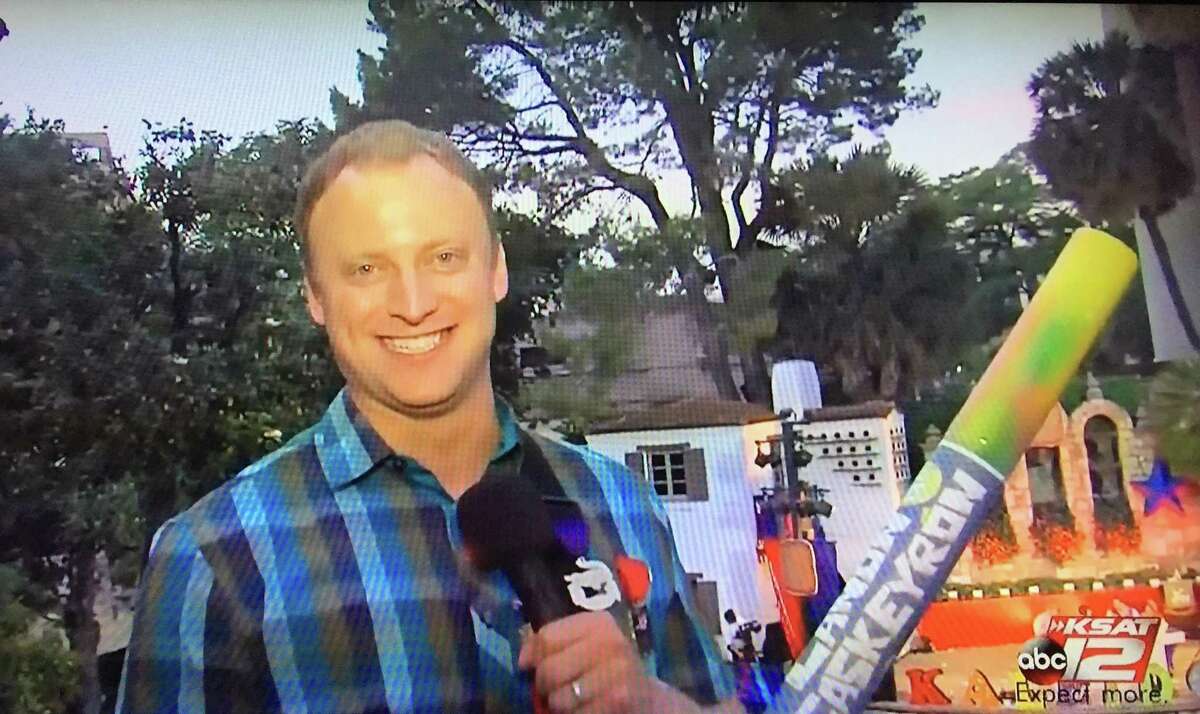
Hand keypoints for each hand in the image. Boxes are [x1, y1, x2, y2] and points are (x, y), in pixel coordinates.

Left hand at [517, 610, 700, 712]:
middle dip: (545, 686)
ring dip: (559, 707)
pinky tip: (588, 710)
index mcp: (599, 623)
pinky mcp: (619, 698)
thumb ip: (551, 644)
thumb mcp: (583, 647)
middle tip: (559, 689)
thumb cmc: (606, 670)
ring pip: (557, 698)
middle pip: (548, 669)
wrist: (648, 700)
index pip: (546, 637)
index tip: (532, 666)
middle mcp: (611, 641)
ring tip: (575, 700)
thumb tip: (523, 659)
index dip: (532, 656)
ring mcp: (618, 671)